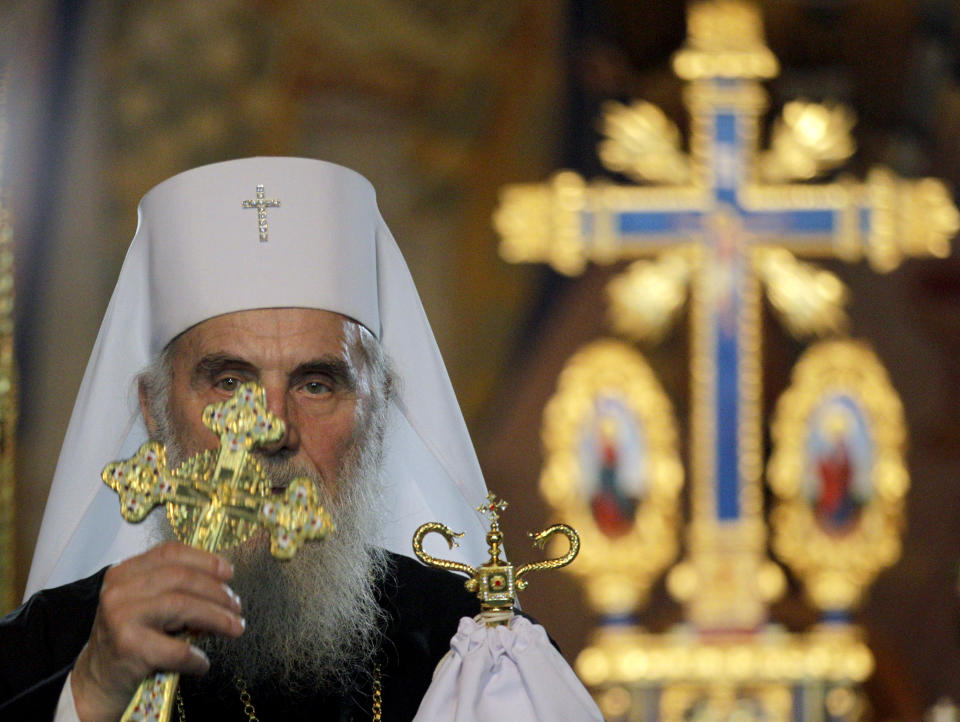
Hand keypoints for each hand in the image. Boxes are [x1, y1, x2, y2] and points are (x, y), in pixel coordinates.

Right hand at [70, 541, 244, 721]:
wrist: (96, 682)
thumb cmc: (130, 639)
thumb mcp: (145, 605)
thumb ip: (174, 589)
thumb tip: (222, 588)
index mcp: (124, 572)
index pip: (170, 553)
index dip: (205, 559)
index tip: (229, 572)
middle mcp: (119, 590)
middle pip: (181, 578)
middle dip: (217, 592)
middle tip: (237, 606)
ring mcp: (121, 617)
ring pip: (182, 606)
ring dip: (216, 617)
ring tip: (235, 628)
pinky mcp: (128, 647)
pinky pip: (176, 648)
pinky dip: (196, 657)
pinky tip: (202, 663)